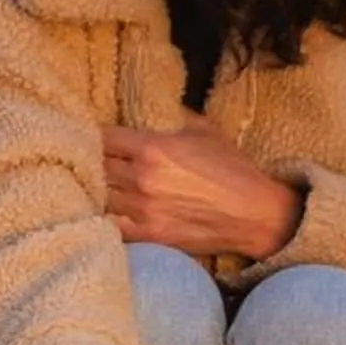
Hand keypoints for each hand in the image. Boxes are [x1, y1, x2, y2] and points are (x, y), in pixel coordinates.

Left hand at [101, 116, 301, 261]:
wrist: (255, 215)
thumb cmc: (233, 170)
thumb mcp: (204, 131)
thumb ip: (172, 118)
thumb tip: (153, 108)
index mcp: (152, 148)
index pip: (103, 137)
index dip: (94, 135)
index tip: (93, 135)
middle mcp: (141, 179)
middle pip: (96, 166)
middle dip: (92, 161)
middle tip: (90, 159)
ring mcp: (142, 210)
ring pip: (98, 196)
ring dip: (96, 189)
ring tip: (96, 185)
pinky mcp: (148, 235)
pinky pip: (110, 225)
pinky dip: (105, 216)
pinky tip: (107, 210)